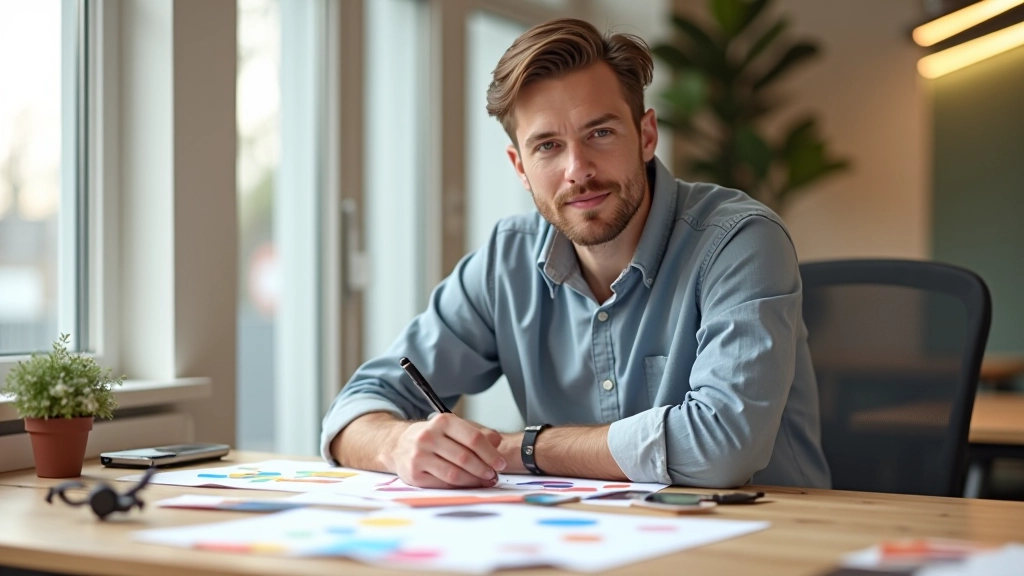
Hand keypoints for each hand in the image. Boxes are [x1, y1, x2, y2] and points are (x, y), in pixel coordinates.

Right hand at [388, 413, 506, 487]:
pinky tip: (468, 485)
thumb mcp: (454, 427)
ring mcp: (419, 456)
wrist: (398, 445)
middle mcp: (428, 437)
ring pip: (454, 474)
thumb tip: (497, 442)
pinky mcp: (414, 474)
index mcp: (442, 421)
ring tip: (485, 481)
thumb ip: (477, 433)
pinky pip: (443, 484)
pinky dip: (459, 487)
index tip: (501, 463)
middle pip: (465, 458)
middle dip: (484, 469)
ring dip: (474, 480)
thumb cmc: (433, 436)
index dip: (490, 453)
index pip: (473, 438)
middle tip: (494, 476)